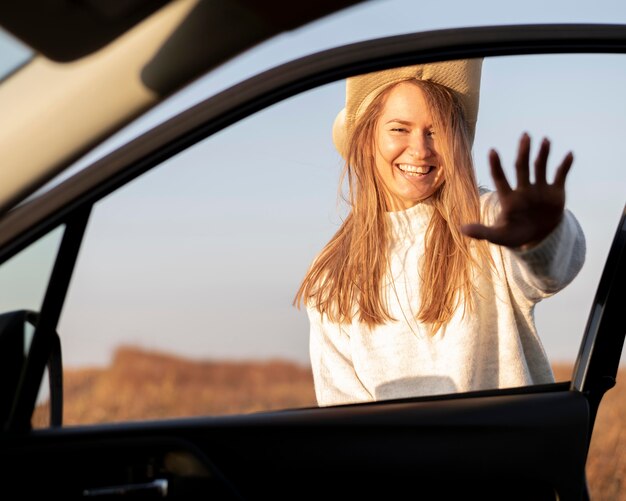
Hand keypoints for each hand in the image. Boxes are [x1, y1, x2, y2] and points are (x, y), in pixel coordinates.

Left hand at [461, 133, 572, 248]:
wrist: (537, 237)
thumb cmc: (514, 234)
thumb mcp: (498, 236)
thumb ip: (482, 232)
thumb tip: (462, 229)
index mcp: (508, 198)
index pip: (499, 179)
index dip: (496, 166)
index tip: (492, 151)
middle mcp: (523, 189)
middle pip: (522, 167)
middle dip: (523, 152)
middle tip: (525, 136)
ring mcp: (539, 189)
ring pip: (540, 167)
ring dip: (543, 154)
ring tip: (545, 140)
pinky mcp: (555, 192)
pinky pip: (560, 176)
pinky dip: (565, 166)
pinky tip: (569, 154)